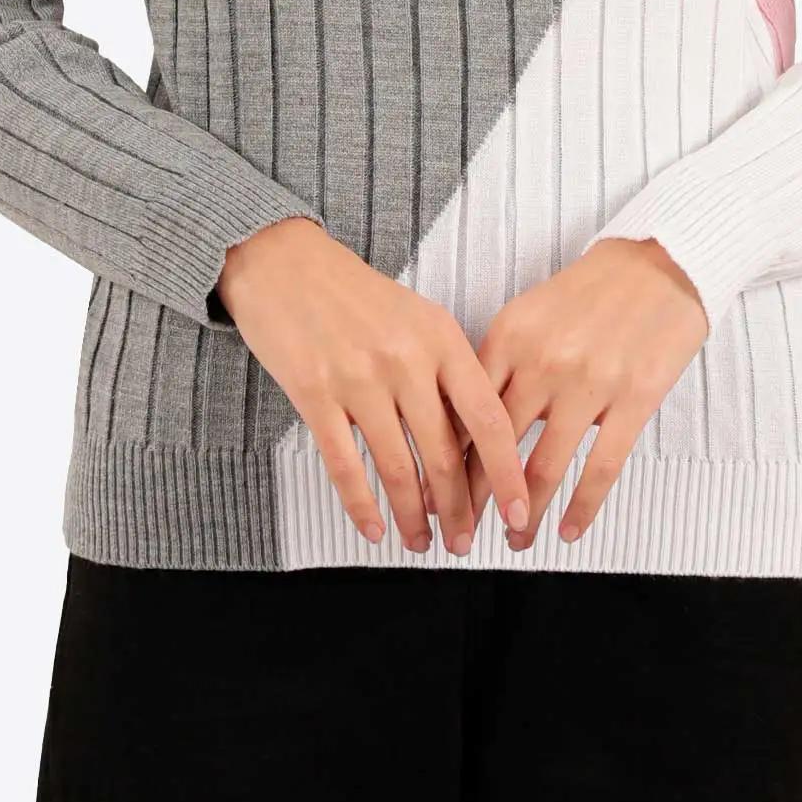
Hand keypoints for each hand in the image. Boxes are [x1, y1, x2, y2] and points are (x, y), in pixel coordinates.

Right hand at [216, 218, 533, 555]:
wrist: (283, 259)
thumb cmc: (354, 293)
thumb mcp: (417, 318)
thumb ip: (447, 372)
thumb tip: (472, 444)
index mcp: (440, 337)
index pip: (487, 418)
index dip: (507, 473)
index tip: (519, 511)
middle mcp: (405, 359)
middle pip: (443, 454)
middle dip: (458, 509)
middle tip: (465, 541)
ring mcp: (358, 377)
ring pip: (397, 467)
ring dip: (413, 515)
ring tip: (420, 542)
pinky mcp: (314, 393)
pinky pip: (344, 463)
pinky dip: (361, 504)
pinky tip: (374, 527)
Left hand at [455, 237, 709, 550]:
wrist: (657, 263)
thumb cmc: (588, 292)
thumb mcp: (529, 314)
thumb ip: (499, 365)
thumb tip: (464, 425)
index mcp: (510, 336)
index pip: (465, 411)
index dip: (446, 460)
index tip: (434, 492)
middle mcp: (543, 362)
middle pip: (495, 446)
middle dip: (474, 498)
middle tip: (461, 531)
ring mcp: (590, 383)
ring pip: (544, 466)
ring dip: (525, 513)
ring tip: (515, 540)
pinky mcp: (634, 399)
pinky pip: (601, 467)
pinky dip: (582, 506)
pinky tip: (568, 530)